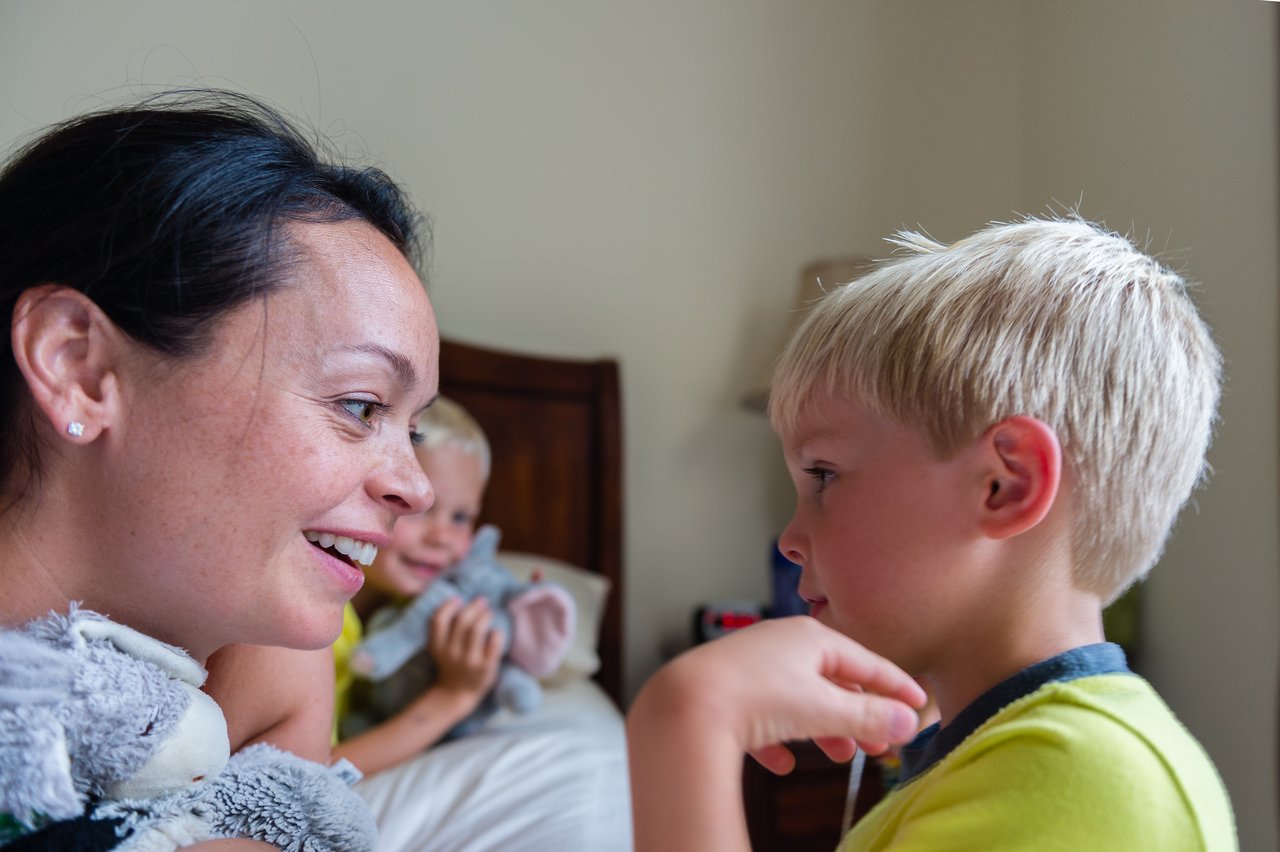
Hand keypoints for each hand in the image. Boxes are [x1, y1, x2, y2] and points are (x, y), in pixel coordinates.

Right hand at [428, 597, 501, 702]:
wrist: (457, 694)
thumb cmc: (451, 664)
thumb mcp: (440, 648)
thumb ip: (445, 629)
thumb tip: (460, 599)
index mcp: (438, 647)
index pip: (438, 621)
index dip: (448, 606)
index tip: (458, 599)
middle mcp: (452, 653)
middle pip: (462, 622)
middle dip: (473, 607)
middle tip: (482, 602)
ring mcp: (469, 661)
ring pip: (477, 629)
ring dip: (485, 616)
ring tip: (488, 613)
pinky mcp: (486, 667)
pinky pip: (493, 643)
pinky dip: (497, 633)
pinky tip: (496, 632)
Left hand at [631, 617, 924, 772]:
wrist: (686, 705)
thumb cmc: (754, 696)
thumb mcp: (823, 708)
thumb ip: (868, 717)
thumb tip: (908, 724)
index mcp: (809, 637)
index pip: (865, 660)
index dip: (895, 685)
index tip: (919, 704)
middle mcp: (778, 644)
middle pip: (832, 681)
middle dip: (858, 716)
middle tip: (880, 746)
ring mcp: (750, 666)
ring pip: (798, 700)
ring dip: (822, 729)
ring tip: (838, 755)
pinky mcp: (725, 693)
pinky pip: (761, 716)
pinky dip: (778, 740)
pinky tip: (782, 764)